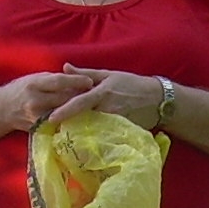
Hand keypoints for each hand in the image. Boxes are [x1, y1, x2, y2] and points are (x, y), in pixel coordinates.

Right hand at [0, 70, 94, 134]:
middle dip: (82, 96)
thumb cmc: (21, 89)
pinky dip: (71, 120)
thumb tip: (77, 78)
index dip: (76, 81)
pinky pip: (60, 124)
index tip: (91, 81)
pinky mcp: (39, 130)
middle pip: (64, 99)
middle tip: (98, 94)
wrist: (2, 109)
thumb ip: (54, 79)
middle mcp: (35, 101)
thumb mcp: (35, 78)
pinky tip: (82, 118)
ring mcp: (37, 118)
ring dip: (79, 110)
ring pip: (65, 114)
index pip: (58, 82)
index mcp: (34, 84)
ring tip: (93, 106)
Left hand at [50, 66, 169, 130]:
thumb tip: (64, 67)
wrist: (158, 100)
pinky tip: (86, 139)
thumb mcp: (109, 74)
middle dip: (69, 122)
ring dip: (80, 130)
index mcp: (101, 93)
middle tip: (52, 127)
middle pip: (82, 118)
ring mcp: (114, 122)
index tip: (50, 118)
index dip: (64, 111)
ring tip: (67, 134)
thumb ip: (85, 73)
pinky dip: (94, 136)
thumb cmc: (132, 84)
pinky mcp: (121, 131)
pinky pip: (104, 135)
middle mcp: (106, 108)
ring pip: (92, 128)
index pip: (79, 102)